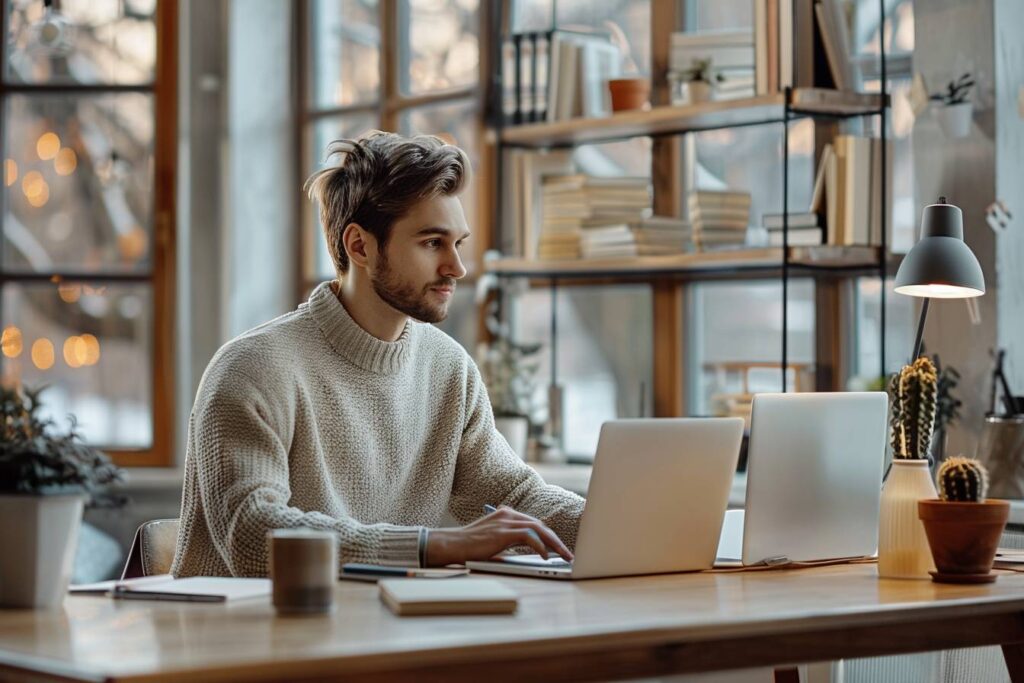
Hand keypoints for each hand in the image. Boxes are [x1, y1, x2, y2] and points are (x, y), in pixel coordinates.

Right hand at [425, 506, 572, 566]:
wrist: (452, 545)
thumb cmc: (471, 546)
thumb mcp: (494, 538)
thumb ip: (511, 538)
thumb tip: (534, 550)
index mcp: (506, 514)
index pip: (535, 523)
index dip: (550, 536)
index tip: (560, 548)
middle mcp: (508, 514)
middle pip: (540, 525)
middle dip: (556, 540)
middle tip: (568, 554)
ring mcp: (505, 521)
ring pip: (538, 529)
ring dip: (554, 544)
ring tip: (563, 556)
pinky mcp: (503, 532)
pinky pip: (529, 536)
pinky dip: (540, 547)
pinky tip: (545, 557)